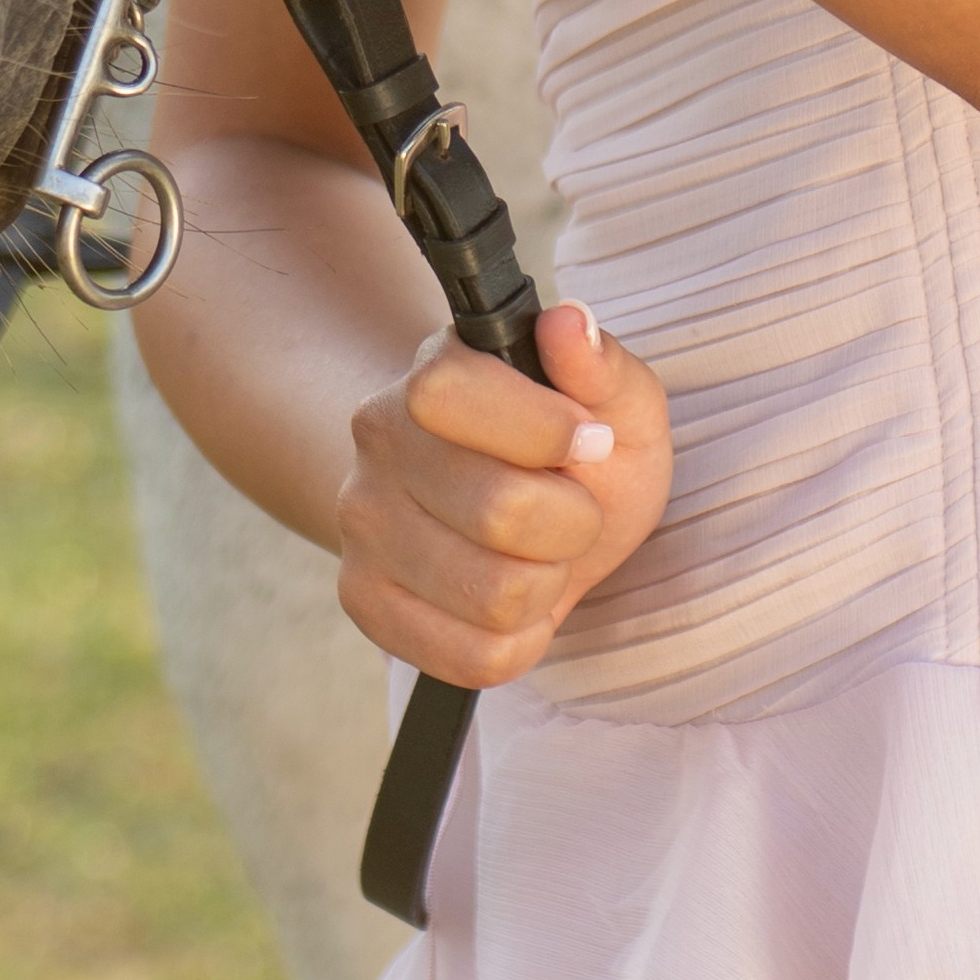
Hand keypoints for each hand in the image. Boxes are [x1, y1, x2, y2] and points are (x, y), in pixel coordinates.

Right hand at [335, 302, 671, 687]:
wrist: (517, 515)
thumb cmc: (574, 456)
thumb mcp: (618, 406)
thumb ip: (603, 366)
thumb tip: (570, 322)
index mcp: (433, 373)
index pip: (452, 393)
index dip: (545, 430)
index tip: (590, 441)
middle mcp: (378, 444)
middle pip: (498, 511)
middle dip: (572, 522)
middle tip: (573, 510)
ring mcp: (362, 528)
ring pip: (493, 595)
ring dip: (548, 585)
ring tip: (541, 556)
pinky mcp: (365, 603)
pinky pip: (473, 658)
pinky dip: (521, 639)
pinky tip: (516, 602)